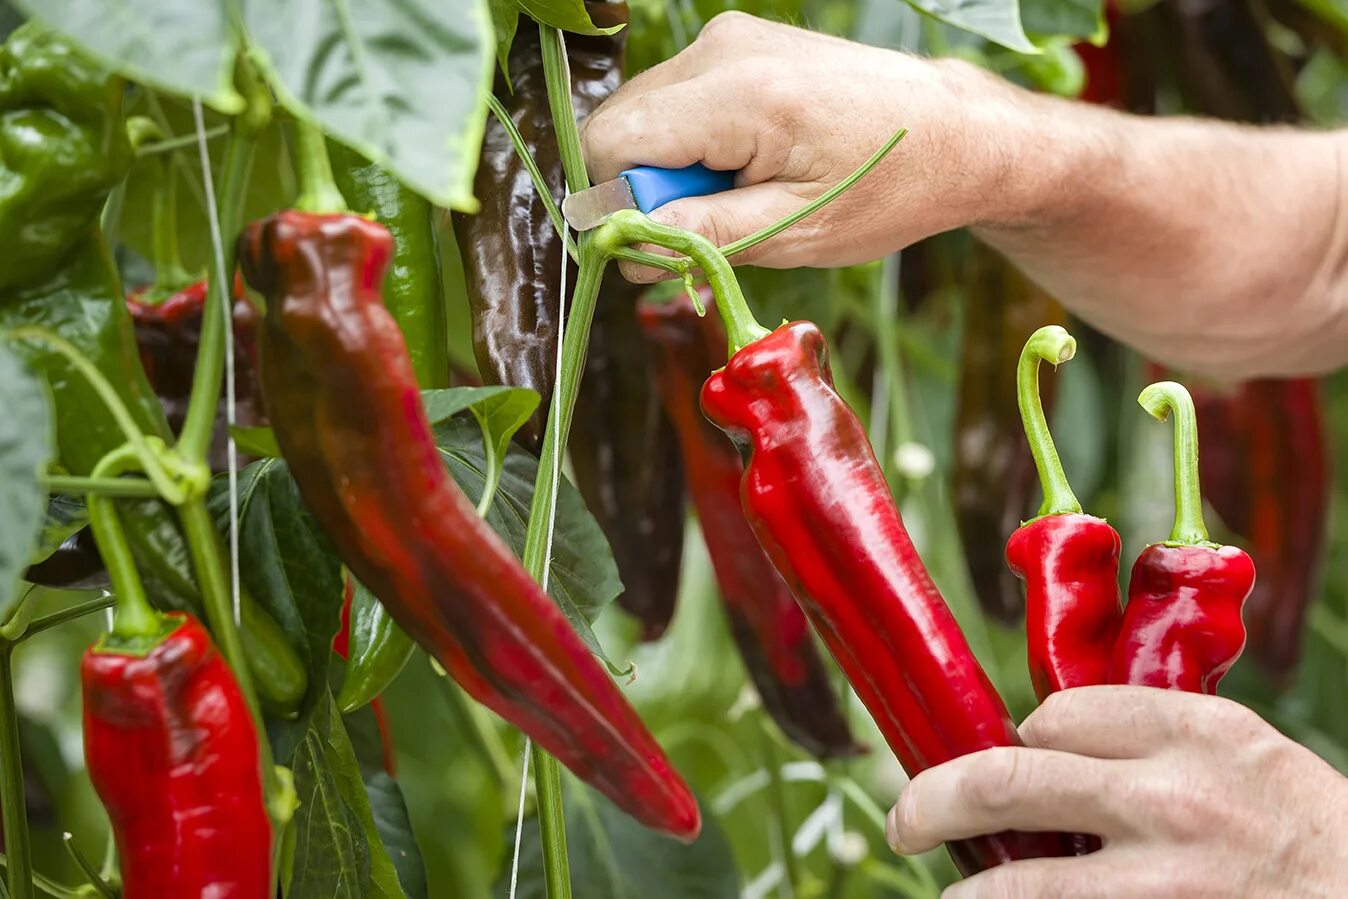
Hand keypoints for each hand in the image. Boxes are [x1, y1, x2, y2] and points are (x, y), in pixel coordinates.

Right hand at [580, 13, 1044, 277]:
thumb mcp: (797, 231)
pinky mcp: (735, 44)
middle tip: (710, 227)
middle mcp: (723, 50)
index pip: (612, 143)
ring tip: (738, 196)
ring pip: (642, 116)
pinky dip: (691, 145)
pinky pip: (674, 101)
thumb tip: (627, 247)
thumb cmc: (888, 187)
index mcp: (741, 95)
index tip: (663, 245)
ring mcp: (727, 39)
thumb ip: (703, 234)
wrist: (951, 132)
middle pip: (619, 126)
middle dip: (646, 189)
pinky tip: (744, 167)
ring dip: (670, 169)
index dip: (619, 205)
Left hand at [886, 686, 1347, 896]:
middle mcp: (1169, 799)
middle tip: (905, 819)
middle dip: (933, 800)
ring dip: (970, 891)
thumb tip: (1054, 741)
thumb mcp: (1251, 759)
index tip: (1012, 753)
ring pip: (1018, 881)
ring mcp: (1161, 882)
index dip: (1023, 736)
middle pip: (1004, 780)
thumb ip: (1160, 742)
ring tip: (954, 894)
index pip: (1057, 715)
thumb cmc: (1316, 839)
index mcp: (1196, 734)